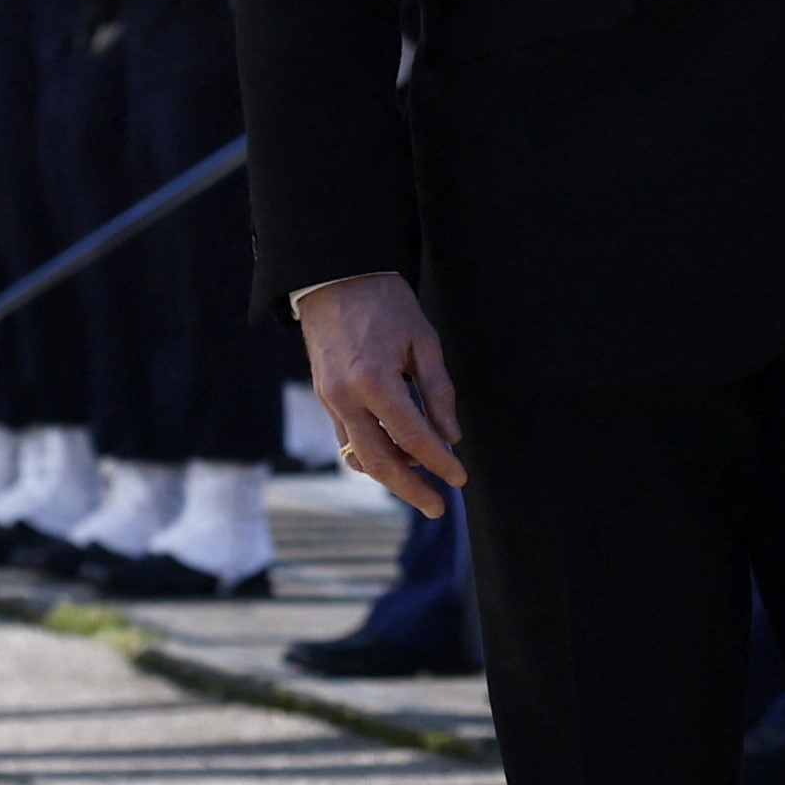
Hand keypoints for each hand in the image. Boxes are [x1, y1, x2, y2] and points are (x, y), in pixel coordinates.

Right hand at [294, 272, 467, 516]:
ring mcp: (329, 400)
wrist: (334, 277)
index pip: (412, 437)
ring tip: (422, 484)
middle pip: (379, 462)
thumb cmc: (385, 303)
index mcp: (374, 380)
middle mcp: (345, 397)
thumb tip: (451, 437)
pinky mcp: (324, 399)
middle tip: (438, 507)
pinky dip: (372, 454)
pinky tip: (397, 457)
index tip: (460, 478)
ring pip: (359, 456)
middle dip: (410, 489)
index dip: (439, 462)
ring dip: (390, 476)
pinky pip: (348, 440)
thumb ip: (438, 391)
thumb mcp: (423, 340)